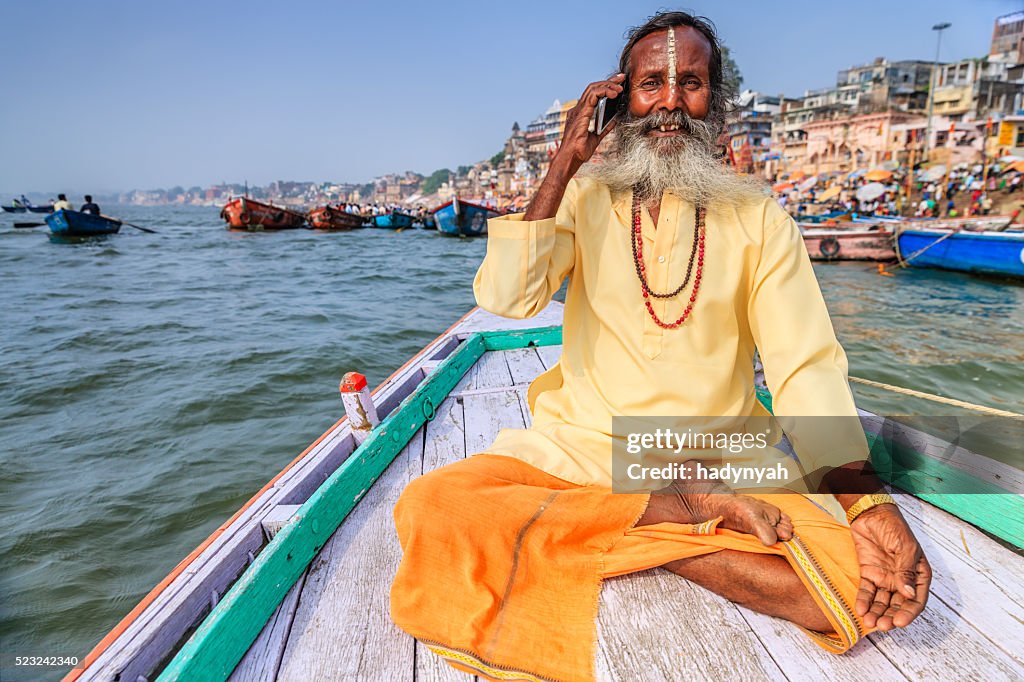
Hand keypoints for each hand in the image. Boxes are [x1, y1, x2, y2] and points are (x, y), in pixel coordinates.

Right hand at [552, 74, 625, 176]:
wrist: (570, 160)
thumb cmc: (579, 152)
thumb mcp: (596, 138)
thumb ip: (604, 127)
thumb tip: (614, 119)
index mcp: (580, 114)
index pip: (592, 94)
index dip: (605, 86)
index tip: (618, 84)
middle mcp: (577, 110)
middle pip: (593, 88)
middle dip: (609, 81)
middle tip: (622, 78)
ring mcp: (577, 111)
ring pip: (592, 89)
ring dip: (608, 85)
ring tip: (620, 88)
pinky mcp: (580, 114)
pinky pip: (592, 97)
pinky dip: (604, 92)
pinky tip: (614, 94)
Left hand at [849, 504, 930, 630]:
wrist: (871, 513)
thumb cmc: (894, 527)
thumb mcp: (905, 548)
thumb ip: (906, 572)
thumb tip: (908, 594)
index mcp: (918, 574)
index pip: (916, 600)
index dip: (908, 613)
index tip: (899, 622)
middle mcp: (902, 579)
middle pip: (898, 605)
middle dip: (890, 617)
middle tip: (881, 626)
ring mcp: (885, 577)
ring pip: (882, 601)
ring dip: (876, 612)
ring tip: (870, 622)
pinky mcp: (868, 573)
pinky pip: (866, 591)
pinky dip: (864, 601)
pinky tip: (860, 610)